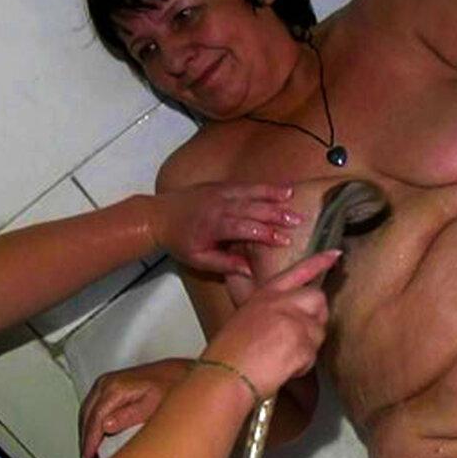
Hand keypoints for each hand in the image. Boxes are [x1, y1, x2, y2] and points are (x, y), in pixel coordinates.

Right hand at [78, 358, 189, 457]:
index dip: (89, 442)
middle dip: (85, 441)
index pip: (94, 419)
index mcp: (115, 388)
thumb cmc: (170, 388)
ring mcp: (105, 383)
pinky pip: (91, 407)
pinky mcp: (107, 386)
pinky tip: (95, 437)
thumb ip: (128, 416)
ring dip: (86, 433)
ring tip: (91, 454)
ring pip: (86, 412)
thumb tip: (107, 427)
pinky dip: (90, 424)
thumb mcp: (152, 406)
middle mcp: (106, 383)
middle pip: (86, 417)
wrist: (178, 373)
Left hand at [152, 182, 302, 274]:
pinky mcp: (222, 186)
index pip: (245, 229)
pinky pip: (246, 185)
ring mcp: (220, 193)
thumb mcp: (199, 259)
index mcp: (214, 226)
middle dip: (276, 214)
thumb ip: (225, 264)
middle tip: (298, 220)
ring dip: (272, 195)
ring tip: (292, 197)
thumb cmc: (179, 241)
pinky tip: (280, 188)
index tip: (284, 240)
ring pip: (251, 193)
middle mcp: (219, 206)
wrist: (159, 216)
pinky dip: (264, 186)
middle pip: (252, 208)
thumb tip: (250, 271)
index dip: (266, 234)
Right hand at [204, 250, 340, 397]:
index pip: (297, 272)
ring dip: (307, 348)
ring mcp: (294, 320)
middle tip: (299, 337)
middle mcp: (281, 302)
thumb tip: (285, 323)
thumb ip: (269, 313)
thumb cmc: (228, 354)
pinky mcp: (303, 342)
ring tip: (281, 357)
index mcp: (265, 295)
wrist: (226, 374)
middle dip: (316, 318)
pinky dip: (301, 366)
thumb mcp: (244, 319)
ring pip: (319, 331)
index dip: (319, 262)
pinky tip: (281, 368)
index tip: (335, 254)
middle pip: (318, 299)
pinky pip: (313, 355)